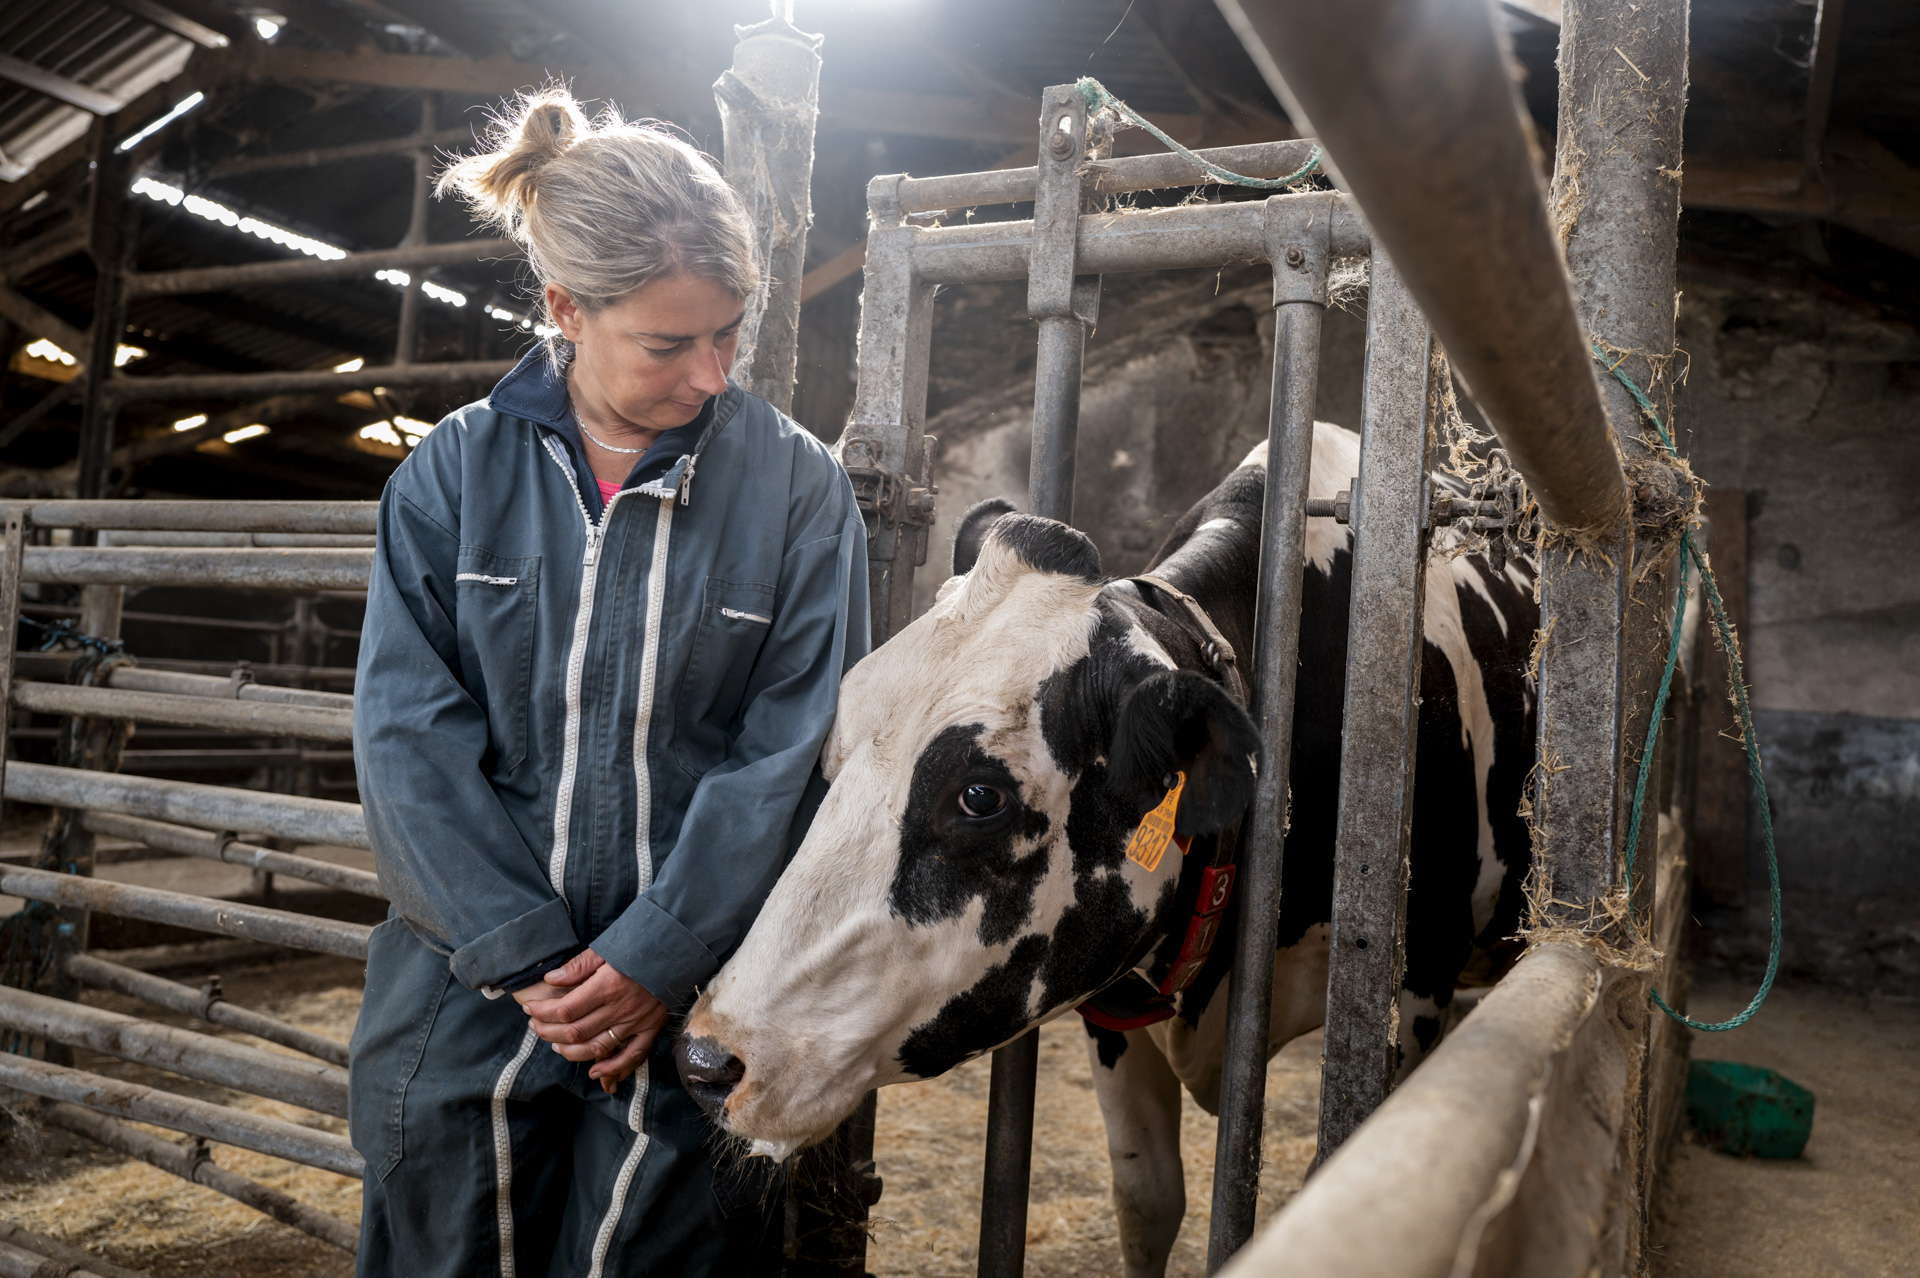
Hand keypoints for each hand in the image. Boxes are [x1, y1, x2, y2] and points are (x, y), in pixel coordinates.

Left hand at [518, 949, 667, 1093]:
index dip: (543, 1013)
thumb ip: (578, 966)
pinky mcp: (650, 1029)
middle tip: (536, 1027)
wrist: (676, 950)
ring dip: (571, 1052)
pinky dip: (613, 1068)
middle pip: (575, 1031)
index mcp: (607, 986)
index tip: (530, 1009)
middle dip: (548, 1032)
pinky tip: (595, 1072)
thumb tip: (551, 979)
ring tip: (556, 1045)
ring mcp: (636, 1022)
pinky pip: (631, 1056)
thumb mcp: (606, 948)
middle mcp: (620, 1008)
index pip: (566, 1009)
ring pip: (597, 1048)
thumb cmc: (639, 946)